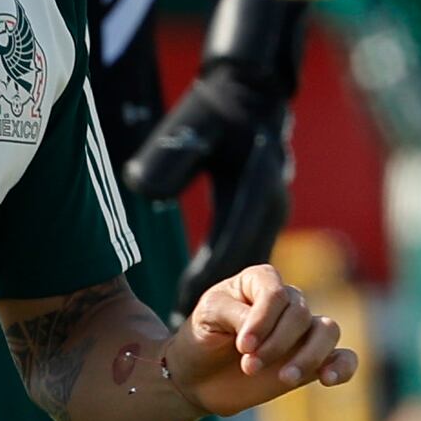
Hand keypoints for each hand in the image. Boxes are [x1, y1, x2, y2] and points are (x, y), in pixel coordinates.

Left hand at [126, 0, 309, 301]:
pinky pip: (256, 252)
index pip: (228, 244)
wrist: (254, 91)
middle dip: (229, 303)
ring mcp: (274, 208)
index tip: (183, 306)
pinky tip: (221, 299)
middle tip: (192, 328)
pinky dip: (242, 279)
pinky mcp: (271, 210)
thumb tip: (145, 191)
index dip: (206, 278)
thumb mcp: (190, 128)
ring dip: (242, 299)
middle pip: (247, 263)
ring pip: (255, 262)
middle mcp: (269, 203)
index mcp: (251, 187)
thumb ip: (169, 161)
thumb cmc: (216, 110)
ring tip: (209, 326)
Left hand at [178, 263, 357, 414]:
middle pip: (301, 314)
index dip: (263, 321)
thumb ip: (235, 314)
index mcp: (262, 281)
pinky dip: (342, 366)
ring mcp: (302, 332)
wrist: (198, 376)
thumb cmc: (202, 337)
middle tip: (248, 366)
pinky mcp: (311, 362)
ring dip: (309, 356)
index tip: (243, 346)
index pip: (277, 294)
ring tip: (284, 379)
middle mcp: (288, 302)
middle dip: (276, 344)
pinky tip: (327, 379)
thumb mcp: (207, 316)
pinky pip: (344, 358)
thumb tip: (262, 329)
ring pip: (328, 331)